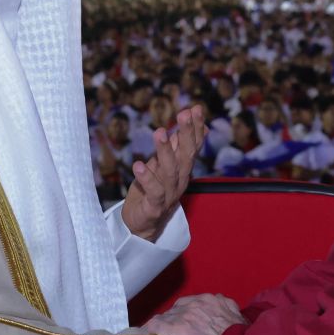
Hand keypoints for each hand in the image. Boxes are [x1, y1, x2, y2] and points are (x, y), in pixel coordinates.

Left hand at [122, 104, 206, 241]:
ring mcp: (169, 194)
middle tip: (184, 114)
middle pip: (186, 156)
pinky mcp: (154, 207)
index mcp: (183, 170)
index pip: (192, 146)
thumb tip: (188, 124)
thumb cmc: (152, 192)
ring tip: (159, 132)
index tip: (195, 109)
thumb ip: (174, 146)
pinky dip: (147, 178)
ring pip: (170, 171)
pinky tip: (138, 164)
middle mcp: (180, 181)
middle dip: (186, 134)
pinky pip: (153, 191)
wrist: (141, 225)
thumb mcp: (162, 165)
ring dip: (165, 151)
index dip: (195, 128)